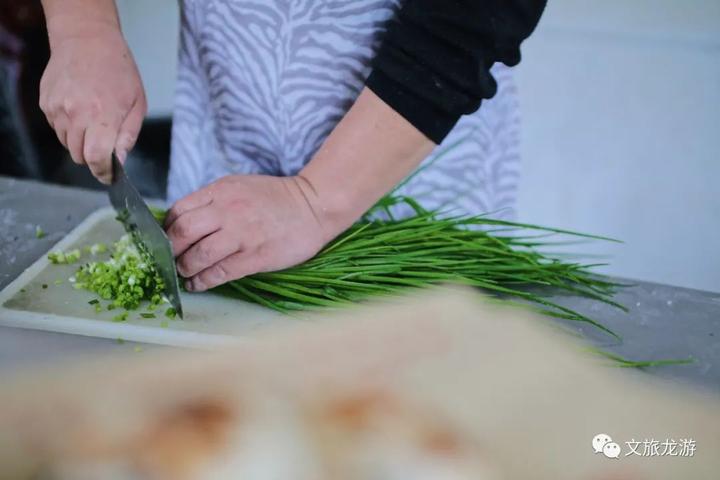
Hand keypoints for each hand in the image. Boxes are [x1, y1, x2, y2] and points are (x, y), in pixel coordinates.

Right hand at [39, 22, 145, 183]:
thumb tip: (120, 161)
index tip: (109, 176)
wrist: (86, 40)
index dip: (103, 172)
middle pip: (80, 156)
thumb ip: (128, 135)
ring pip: (67, 144)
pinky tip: (80, 110)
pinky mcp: (46, 103)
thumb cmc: (118, 70)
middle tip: (105, 144)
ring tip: (93, 121)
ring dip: (80, 142)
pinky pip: (56, 128)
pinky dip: (68, 127)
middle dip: (94, 157)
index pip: (97, 158)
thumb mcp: (137, 103)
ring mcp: (57, 108)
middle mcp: (75, 114)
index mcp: (102, 116)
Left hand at [165, 175, 335, 291]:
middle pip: (182, 232)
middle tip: (170, 260)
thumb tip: (185, 223)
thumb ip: (213, 201)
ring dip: (185, 268)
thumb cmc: (276, 199)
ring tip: (185, 274)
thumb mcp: (240, 187)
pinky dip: (203, 281)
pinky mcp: (255, 256)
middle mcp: (227, 211)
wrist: (314, 206)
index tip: (167, 240)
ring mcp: (242, 234)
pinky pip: (220, 272)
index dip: (167, 228)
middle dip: (170, 250)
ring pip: (198, 255)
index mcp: (221, 191)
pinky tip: (198, 284)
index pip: (179, 210)